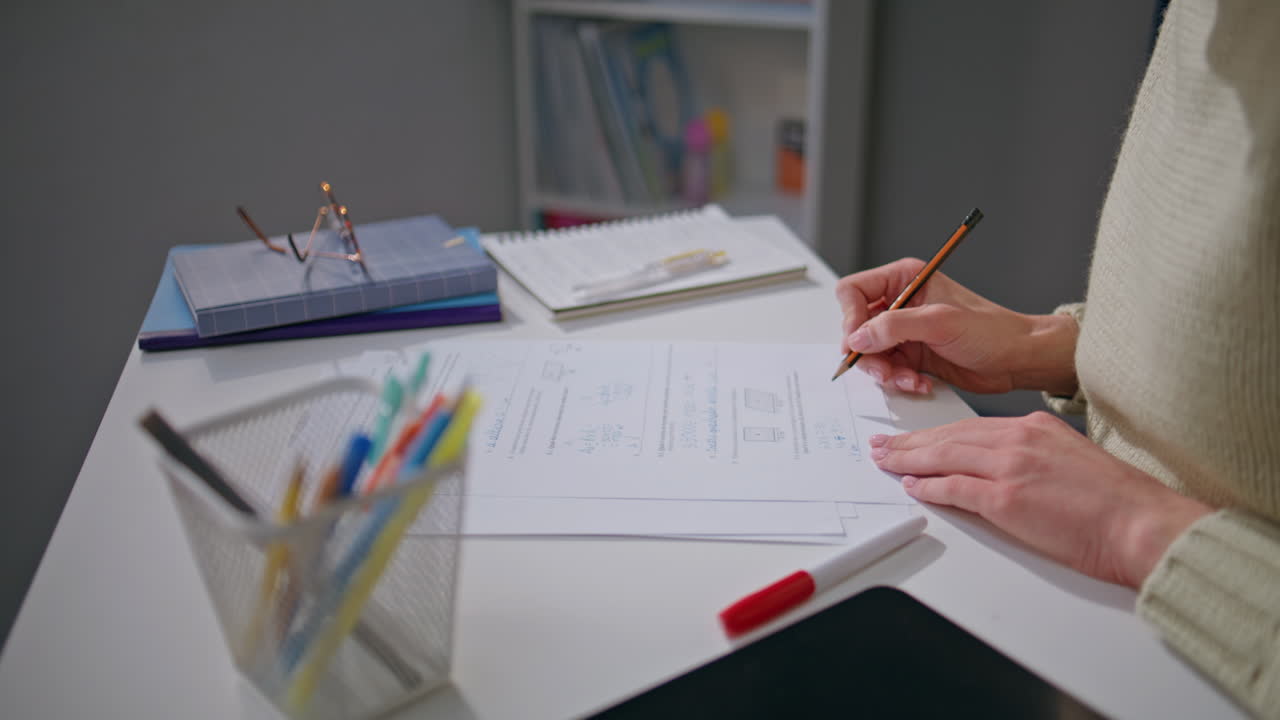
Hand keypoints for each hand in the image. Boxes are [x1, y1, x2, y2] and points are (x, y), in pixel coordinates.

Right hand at [835, 258, 1077, 395]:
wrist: (1017, 359)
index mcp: (905, 279)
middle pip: (857, 327)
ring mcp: (904, 331)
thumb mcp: (941, 322)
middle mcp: (900, 304)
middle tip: (884, 369)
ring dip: (885, 372)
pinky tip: (920, 383)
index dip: (850, 316)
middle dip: (868, 353)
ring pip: (869, 353)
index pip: (854, 291)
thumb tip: (859, 336)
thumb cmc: (992, 331)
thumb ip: (895, 326)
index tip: (859, 340)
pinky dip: (899, 381)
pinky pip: (887, 370)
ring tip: (908, 379)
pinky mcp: (911, 355)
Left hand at [870, 412, 1211, 587]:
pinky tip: (910, 485)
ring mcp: (1010, 468)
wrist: (1140, 523)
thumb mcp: (1070, 458)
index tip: (915, 437)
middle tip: (883, 443)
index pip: (971, 427)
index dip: (936, 433)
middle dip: (911, 441)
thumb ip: (1033, 456)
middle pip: (950, 437)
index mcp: (1034, 427)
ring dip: (907, 459)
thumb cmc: (1116, 503)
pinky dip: (928, 487)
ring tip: (884, 460)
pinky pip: (953, 489)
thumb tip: (1003, 468)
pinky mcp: (1005, 499)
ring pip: (944, 457)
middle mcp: (1019, 440)